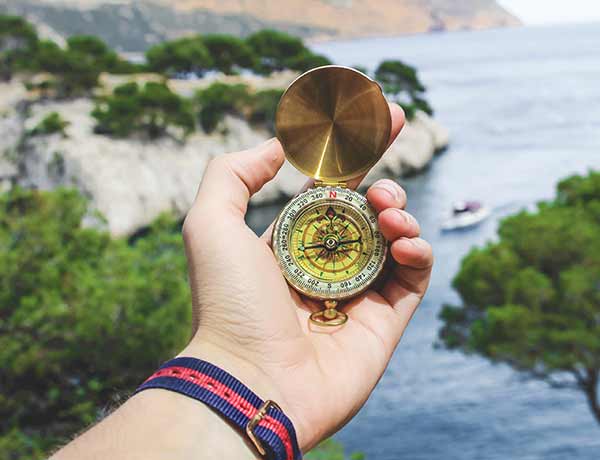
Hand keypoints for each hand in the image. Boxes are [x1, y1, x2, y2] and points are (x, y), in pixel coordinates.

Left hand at [180, 104, 432, 451]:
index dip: (353, 152)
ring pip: (394, 238)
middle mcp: (324, 266)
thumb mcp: (209, 223)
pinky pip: (414, 277)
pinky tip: (405, 239)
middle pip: (366, 208)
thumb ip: (234, 173)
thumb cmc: (228, 303)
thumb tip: (277, 146)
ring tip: (387, 209)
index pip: (328, 189)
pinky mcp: (384, 321)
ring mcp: (357, 293)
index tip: (378, 116)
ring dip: (399, 209)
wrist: (252, 380)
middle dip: (385, 171)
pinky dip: (419, 250)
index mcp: (289, 243)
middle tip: (391, 155)